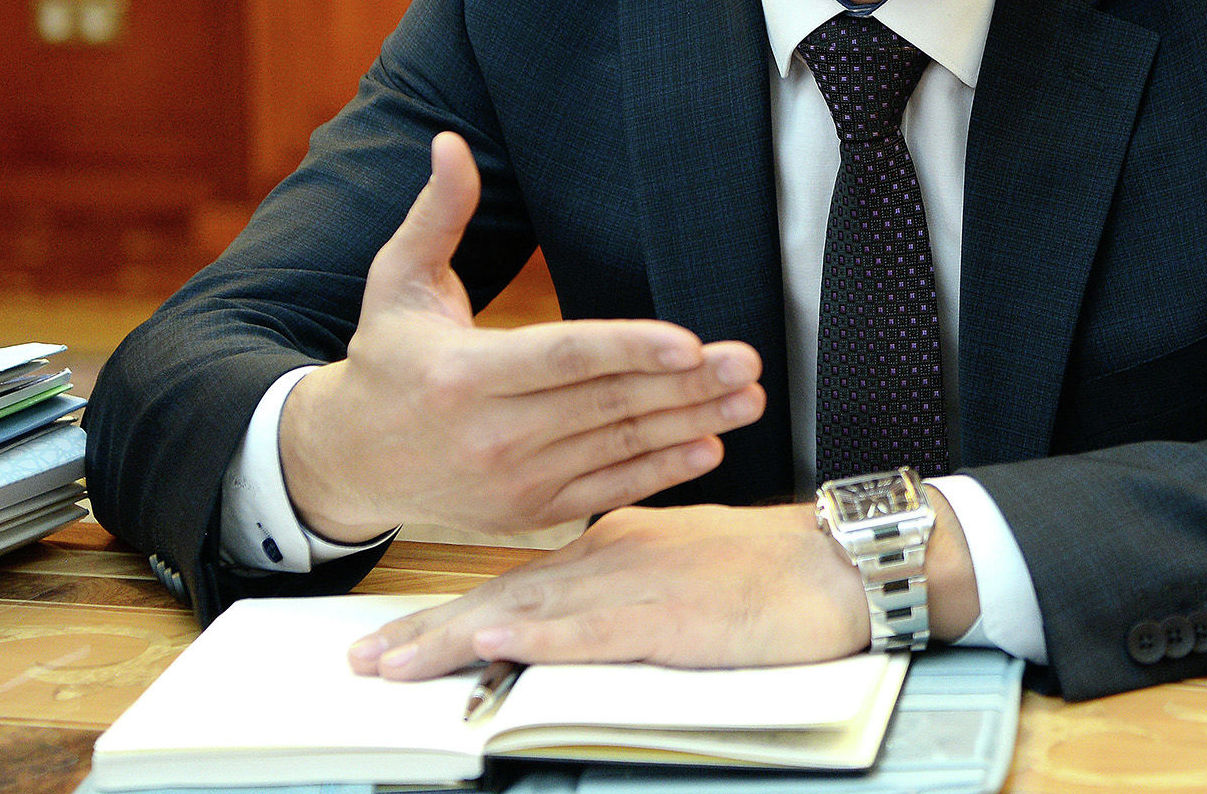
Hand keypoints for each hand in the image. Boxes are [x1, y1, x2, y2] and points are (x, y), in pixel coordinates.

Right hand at [279, 131, 764, 542]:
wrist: (346, 459)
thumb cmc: (384, 357)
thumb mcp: (397, 280)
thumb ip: (438, 213)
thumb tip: (449, 143)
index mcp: (461, 374)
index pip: (562, 358)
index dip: (629, 350)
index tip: (690, 342)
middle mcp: (489, 435)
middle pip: (604, 405)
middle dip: (684, 384)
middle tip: (748, 362)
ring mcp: (511, 481)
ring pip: (616, 448)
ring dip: (690, 423)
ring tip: (747, 397)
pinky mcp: (528, 512)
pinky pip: (606, 490)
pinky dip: (661, 473)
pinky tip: (709, 446)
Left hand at [346, 493, 977, 677]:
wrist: (844, 562)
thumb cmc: (779, 571)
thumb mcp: (690, 568)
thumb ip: (634, 583)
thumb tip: (587, 609)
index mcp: (621, 543)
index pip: (520, 580)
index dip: (454, 611)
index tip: (399, 639)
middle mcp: (616, 556)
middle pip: (503, 595)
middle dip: (426, 632)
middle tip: (362, 660)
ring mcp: (638, 585)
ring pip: (526, 612)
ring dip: (452, 639)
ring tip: (391, 662)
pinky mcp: (668, 617)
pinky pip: (587, 629)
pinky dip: (534, 636)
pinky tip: (492, 644)